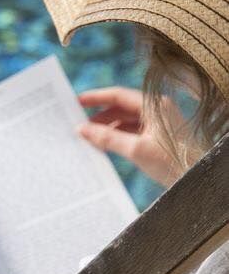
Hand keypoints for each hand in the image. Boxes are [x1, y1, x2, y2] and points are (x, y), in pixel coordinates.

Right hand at [76, 86, 191, 186]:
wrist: (197, 177)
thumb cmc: (173, 162)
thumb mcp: (136, 150)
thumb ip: (107, 138)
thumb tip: (83, 130)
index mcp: (154, 105)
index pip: (118, 95)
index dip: (96, 98)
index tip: (77, 102)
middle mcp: (157, 110)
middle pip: (122, 107)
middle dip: (100, 116)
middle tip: (80, 125)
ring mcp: (159, 122)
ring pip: (127, 120)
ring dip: (108, 127)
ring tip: (90, 137)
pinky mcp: (159, 136)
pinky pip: (133, 131)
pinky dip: (118, 136)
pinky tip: (106, 145)